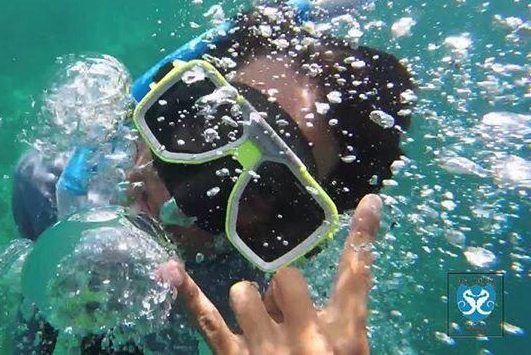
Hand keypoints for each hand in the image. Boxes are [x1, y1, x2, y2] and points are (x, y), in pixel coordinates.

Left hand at [165, 194, 381, 354]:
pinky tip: (171, 270)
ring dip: (250, 304)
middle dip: (285, 291)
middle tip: (287, 318)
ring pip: (246, 291)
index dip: (364, 236)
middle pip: (287, 277)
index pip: (357, 277)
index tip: (370, 201)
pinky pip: (206, 319)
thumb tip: (298, 300)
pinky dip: (188, 294)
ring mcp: (265, 347)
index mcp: (344, 339)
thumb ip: (332, 329)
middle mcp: (305, 337)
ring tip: (259, 328)